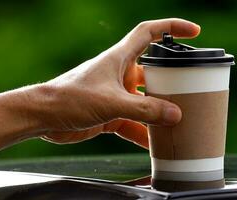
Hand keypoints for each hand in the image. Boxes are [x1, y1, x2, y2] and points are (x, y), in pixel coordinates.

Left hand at [38, 18, 200, 148]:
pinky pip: (134, 121)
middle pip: (154, 72)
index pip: (149, 33)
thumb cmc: (69, 97)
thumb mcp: (111, 102)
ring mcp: (116, 94)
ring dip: (159, 111)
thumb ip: (144, 109)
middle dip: (172, 82)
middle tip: (190, 92)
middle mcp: (120, 73)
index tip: (193, 31)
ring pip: (145, 100)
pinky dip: (143, 132)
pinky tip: (154, 145)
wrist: (43, 117)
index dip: (172, 27)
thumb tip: (174, 114)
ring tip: (177, 122)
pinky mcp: (110, 112)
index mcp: (120, 58)